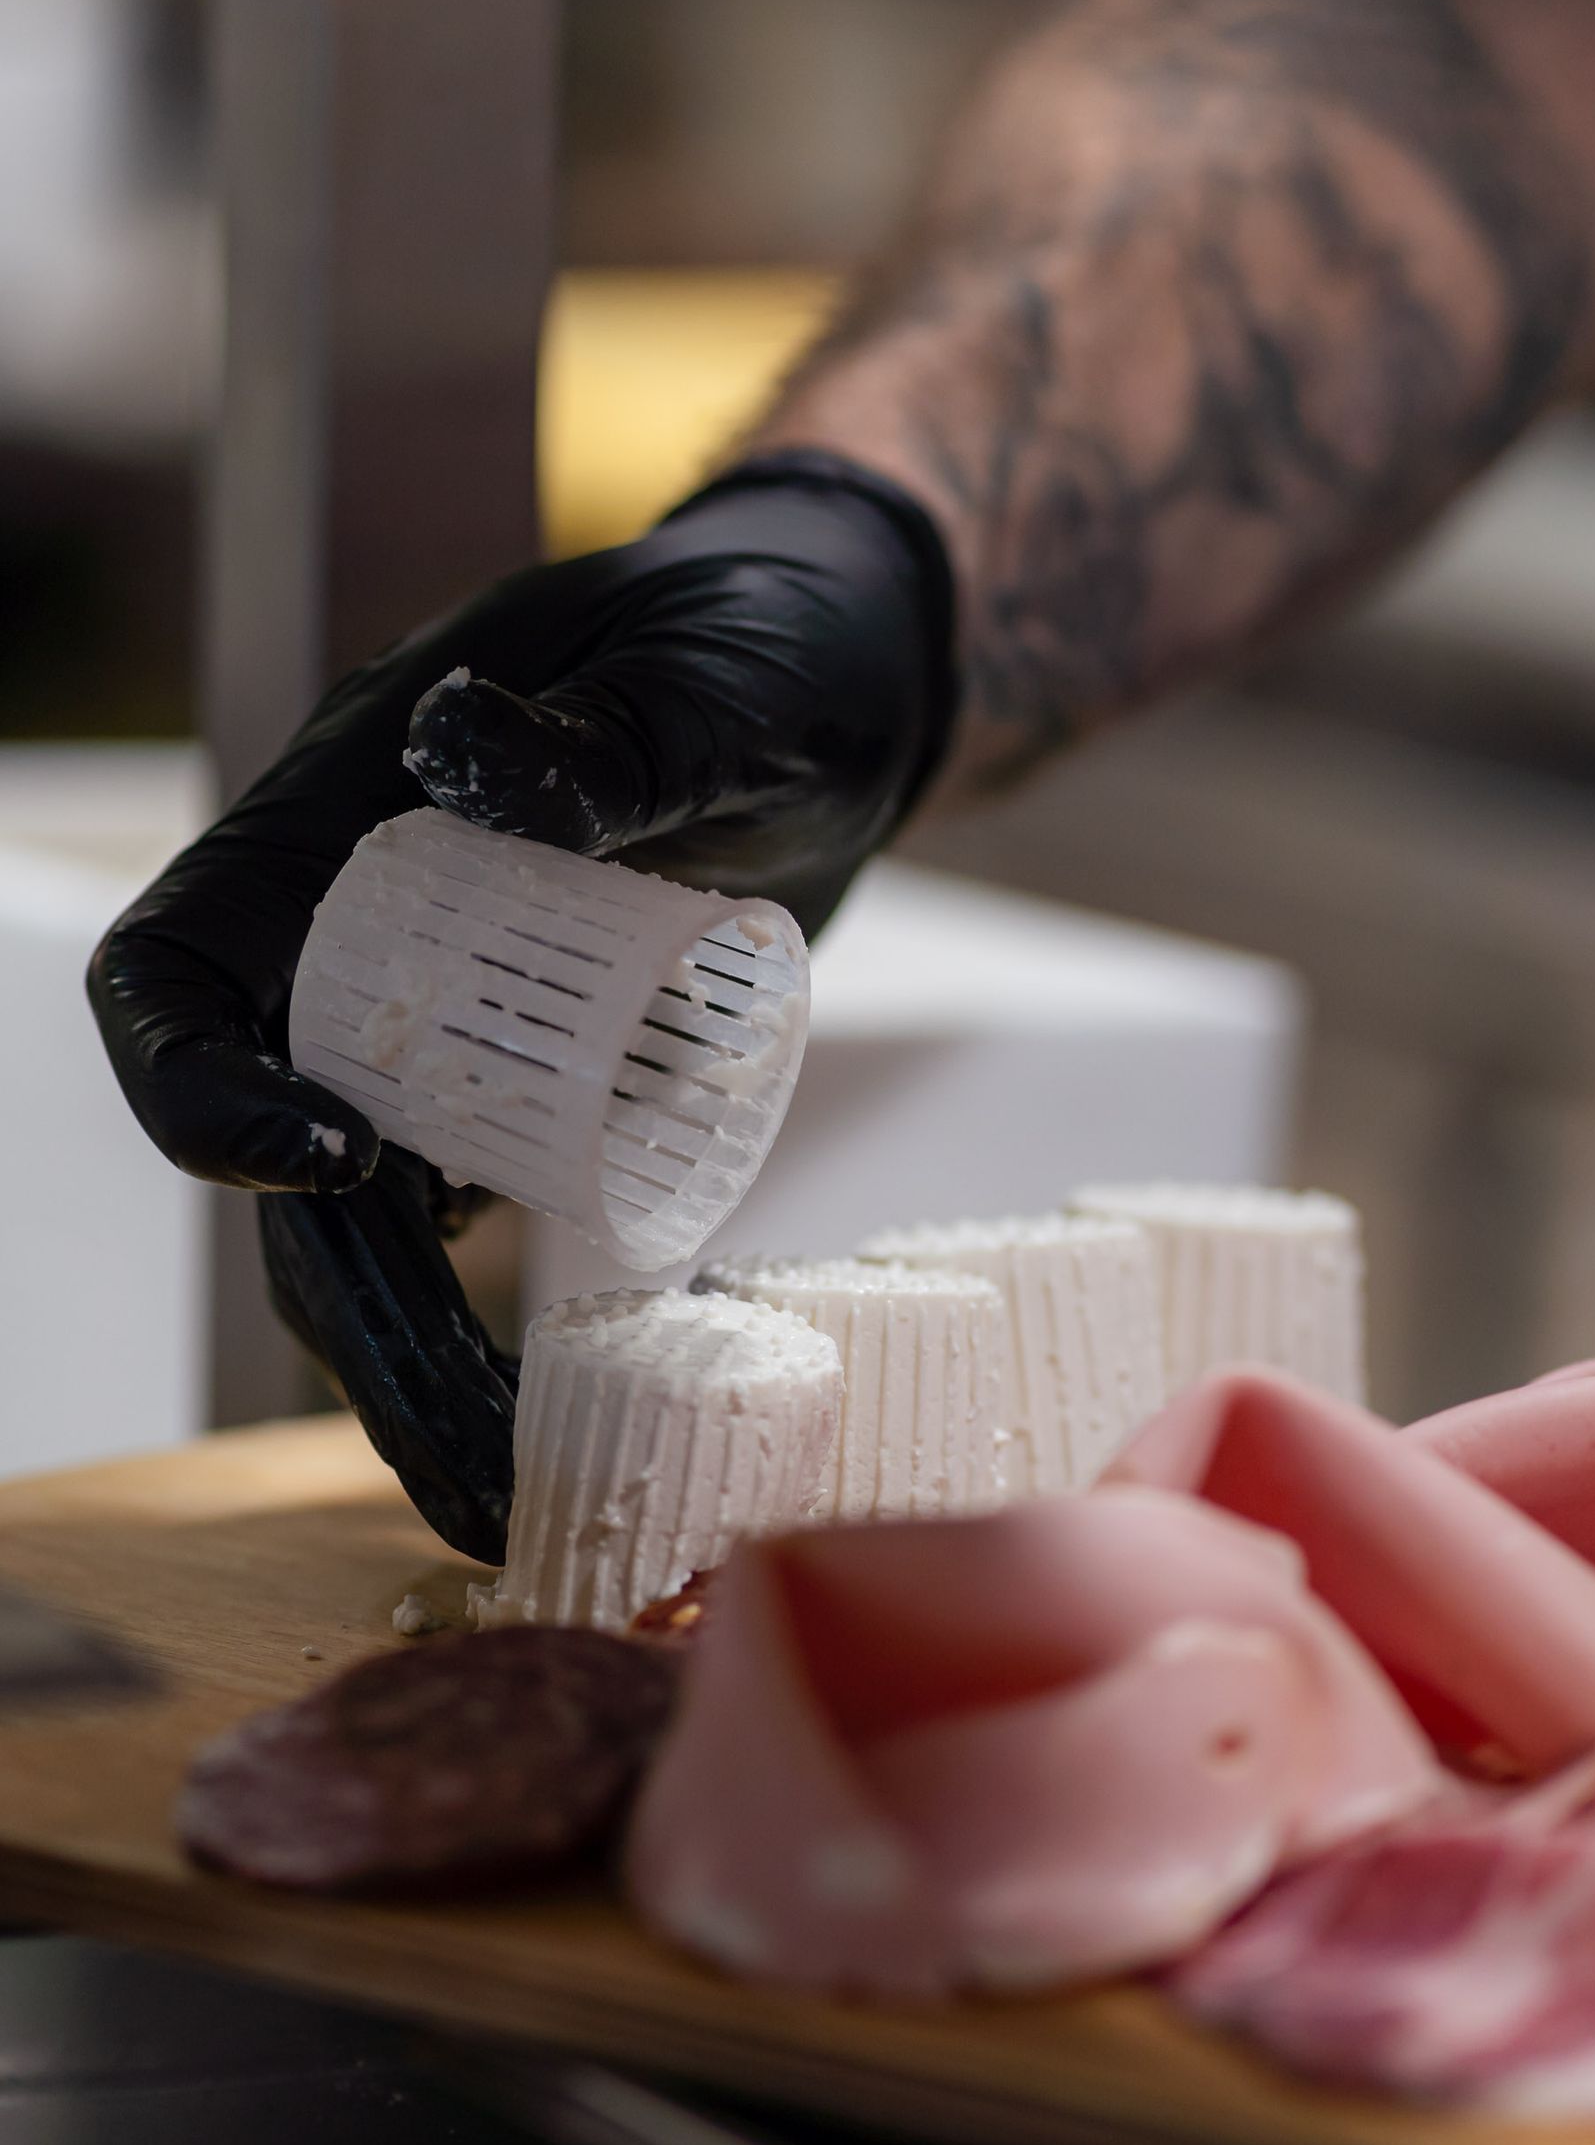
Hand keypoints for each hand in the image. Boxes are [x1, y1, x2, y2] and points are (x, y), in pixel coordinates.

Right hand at [88, 455, 955, 1559]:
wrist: (857, 677)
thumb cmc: (767, 641)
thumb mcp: (712, 678)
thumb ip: (613, 728)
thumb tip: (466, 751)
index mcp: (350, 816)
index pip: (187, 968)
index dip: (204, 1082)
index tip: (332, 1161)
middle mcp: (373, 937)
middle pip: (287, 1143)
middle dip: (349, 1310)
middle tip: (456, 1454)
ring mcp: (458, 1018)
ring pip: (381, 1216)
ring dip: (420, 1361)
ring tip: (500, 1503)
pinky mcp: (549, 1078)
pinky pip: (490, 1212)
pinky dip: (507, 1328)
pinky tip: (557, 1437)